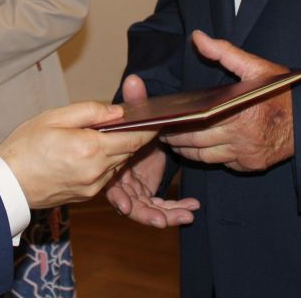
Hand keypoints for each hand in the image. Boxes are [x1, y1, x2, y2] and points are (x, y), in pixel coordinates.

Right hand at [0, 102, 155, 208]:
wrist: (7, 183)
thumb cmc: (25, 147)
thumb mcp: (54, 117)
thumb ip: (90, 111)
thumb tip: (117, 111)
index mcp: (90, 148)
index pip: (133, 138)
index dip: (148, 128)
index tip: (156, 118)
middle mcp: (96, 171)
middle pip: (128, 151)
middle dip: (132, 136)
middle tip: (130, 120)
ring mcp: (92, 186)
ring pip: (117, 164)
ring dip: (117, 150)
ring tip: (105, 134)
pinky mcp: (86, 195)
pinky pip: (105, 176)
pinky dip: (105, 162)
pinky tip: (90, 152)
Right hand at [105, 74, 200, 227]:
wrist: (130, 127)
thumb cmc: (122, 122)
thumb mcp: (126, 111)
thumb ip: (132, 100)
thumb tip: (135, 81)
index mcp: (108, 164)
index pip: (112, 182)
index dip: (118, 195)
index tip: (126, 206)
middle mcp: (118, 179)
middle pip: (130, 202)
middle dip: (146, 214)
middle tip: (160, 220)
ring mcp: (132, 187)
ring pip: (146, 208)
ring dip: (165, 214)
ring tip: (186, 215)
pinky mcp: (144, 191)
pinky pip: (158, 205)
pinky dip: (173, 209)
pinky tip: (192, 208)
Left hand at [160, 30, 294, 171]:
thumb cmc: (282, 91)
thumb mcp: (255, 67)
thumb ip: (224, 52)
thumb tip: (198, 37)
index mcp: (238, 114)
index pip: (194, 125)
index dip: (174, 127)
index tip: (161, 122)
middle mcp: (241, 139)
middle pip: (196, 145)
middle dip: (176, 141)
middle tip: (163, 134)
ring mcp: (247, 155)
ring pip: (206, 159)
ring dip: (189, 152)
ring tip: (176, 142)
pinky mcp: (253, 166)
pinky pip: (225, 164)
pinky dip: (212, 158)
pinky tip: (202, 148)